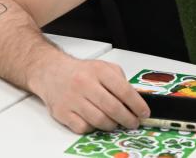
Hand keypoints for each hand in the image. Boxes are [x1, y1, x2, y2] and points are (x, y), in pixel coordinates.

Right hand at [27, 56, 149, 133]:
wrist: (51, 72)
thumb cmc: (80, 72)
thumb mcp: (102, 67)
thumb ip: (120, 80)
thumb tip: (136, 99)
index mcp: (97, 71)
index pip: (123, 90)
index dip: (137, 105)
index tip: (144, 113)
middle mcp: (84, 83)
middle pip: (113, 108)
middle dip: (128, 119)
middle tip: (133, 123)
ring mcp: (72, 99)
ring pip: (99, 120)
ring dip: (112, 125)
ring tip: (115, 123)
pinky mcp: (62, 112)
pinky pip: (84, 128)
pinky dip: (93, 128)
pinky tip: (95, 122)